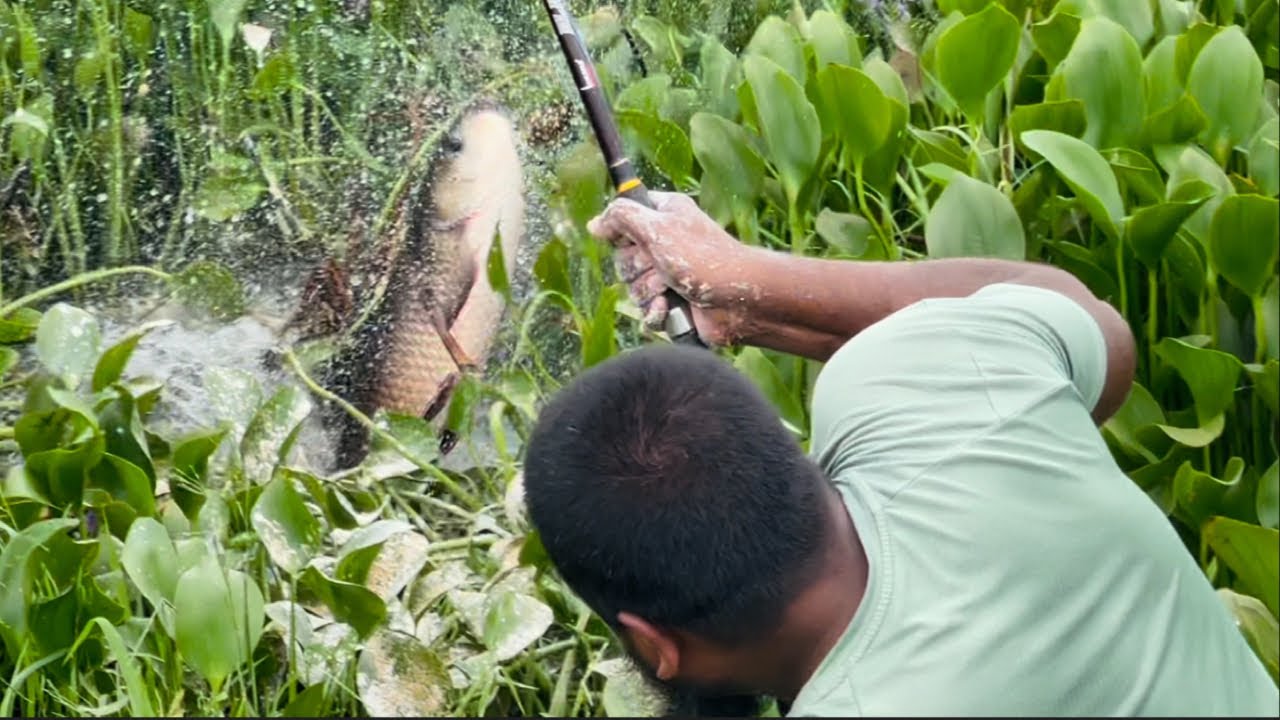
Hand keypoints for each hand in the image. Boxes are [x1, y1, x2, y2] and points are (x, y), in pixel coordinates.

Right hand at [587, 191, 755, 345]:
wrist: (739, 302)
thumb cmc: (705, 259)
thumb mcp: (658, 228)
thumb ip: (622, 217)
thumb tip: (595, 224)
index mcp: (663, 216)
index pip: (622, 218)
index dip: (622, 233)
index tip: (632, 239)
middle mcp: (664, 244)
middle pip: (623, 259)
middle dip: (637, 269)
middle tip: (661, 267)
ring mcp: (667, 276)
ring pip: (631, 288)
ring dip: (647, 293)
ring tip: (670, 290)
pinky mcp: (672, 304)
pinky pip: (644, 312)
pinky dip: (655, 313)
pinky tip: (669, 309)